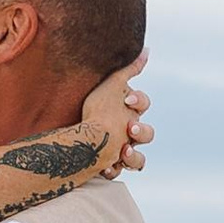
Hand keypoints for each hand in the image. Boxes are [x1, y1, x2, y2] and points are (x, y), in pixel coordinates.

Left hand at [81, 58, 151, 174]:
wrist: (75, 133)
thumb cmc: (95, 108)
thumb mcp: (110, 85)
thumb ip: (130, 69)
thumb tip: (148, 49)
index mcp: (130, 112)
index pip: (143, 104)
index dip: (138, 101)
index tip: (126, 99)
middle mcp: (130, 132)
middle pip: (148, 134)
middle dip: (142, 132)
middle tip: (129, 129)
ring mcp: (123, 150)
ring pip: (139, 160)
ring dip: (134, 157)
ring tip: (122, 153)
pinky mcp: (111, 166)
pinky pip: (118, 172)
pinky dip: (113, 171)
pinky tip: (104, 169)